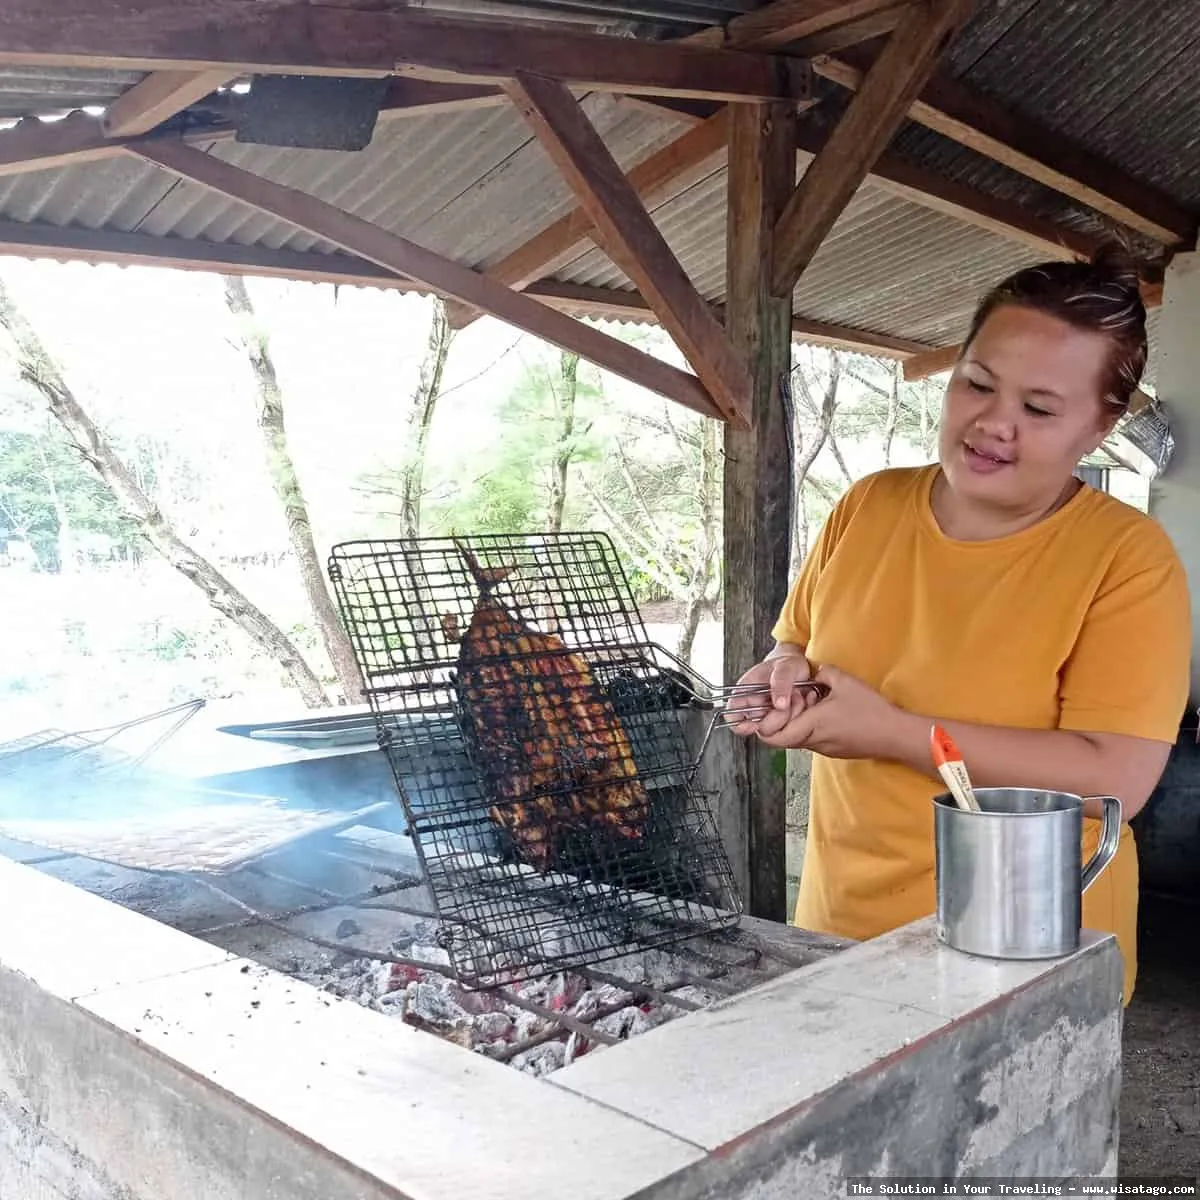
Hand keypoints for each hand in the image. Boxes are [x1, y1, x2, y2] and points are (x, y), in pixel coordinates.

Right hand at [725, 649, 819, 738]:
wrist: (802, 666)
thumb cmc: (787, 663)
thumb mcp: (784, 667)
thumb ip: (780, 683)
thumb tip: (780, 704)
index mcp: (746, 693)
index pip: (732, 716)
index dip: (740, 725)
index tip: (754, 726)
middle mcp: (756, 707)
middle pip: (761, 727)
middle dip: (779, 716)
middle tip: (789, 700)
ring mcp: (771, 715)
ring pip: (779, 729)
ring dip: (793, 713)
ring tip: (798, 695)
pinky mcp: (785, 720)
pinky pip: (793, 727)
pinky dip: (802, 714)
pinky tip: (804, 699)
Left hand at [753, 664, 909, 759]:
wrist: (895, 735)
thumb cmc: (871, 711)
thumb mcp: (844, 681)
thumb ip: (823, 673)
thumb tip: (814, 673)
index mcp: (812, 725)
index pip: (772, 736)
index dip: (763, 725)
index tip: (769, 709)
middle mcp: (814, 741)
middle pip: (782, 738)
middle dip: (779, 721)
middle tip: (790, 704)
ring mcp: (824, 748)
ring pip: (797, 739)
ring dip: (796, 724)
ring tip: (810, 706)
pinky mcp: (834, 751)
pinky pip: (812, 740)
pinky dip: (810, 728)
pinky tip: (824, 714)